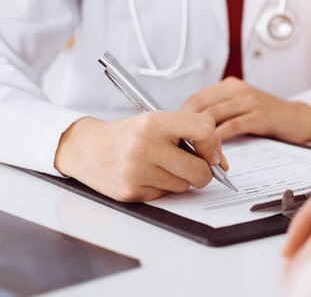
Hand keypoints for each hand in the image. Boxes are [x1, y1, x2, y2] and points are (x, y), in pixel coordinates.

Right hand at [54, 112, 226, 201]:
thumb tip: (220, 161)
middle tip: (191, 164)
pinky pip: (166, 195)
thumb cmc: (129, 134)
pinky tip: (146, 175)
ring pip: (185, 185)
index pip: (204, 129)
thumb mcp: (156, 121)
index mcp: (154, 121)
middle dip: (202, 171)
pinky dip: (162, 188)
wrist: (85, 148)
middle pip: (200, 170)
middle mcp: (145, 145)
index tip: (207, 149)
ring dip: (179, 179)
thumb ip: (190, 133)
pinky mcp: (131, 192)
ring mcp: (136, 171)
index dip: (212, 143)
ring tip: (159, 165)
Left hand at [181, 77, 310, 142]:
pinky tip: (213, 153)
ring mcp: (249, 101)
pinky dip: (218, 141)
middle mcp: (237, 89)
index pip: (196, 99)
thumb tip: (188, 129)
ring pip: (213, 117)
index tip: (172, 134)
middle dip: (185, 127)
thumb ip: (219, 112)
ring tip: (190, 152)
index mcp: (229, 86)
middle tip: (176, 146)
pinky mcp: (259, 115)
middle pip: (200, 106)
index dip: (180, 117)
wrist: (299, 119)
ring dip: (199, 136)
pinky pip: (231, 127)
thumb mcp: (240, 107)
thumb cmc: (267, 116)